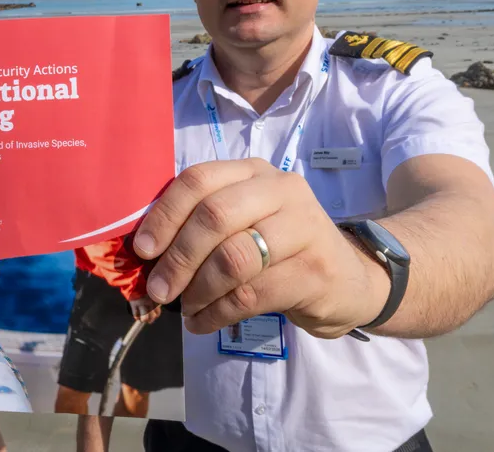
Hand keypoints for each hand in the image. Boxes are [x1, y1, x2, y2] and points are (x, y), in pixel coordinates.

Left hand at [132, 158, 388, 338]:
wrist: (351, 278)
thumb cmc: (281, 249)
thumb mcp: (245, 222)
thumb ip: (202, 226)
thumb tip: (143, 254)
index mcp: (254, 172)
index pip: (200, 179)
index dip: (164, 215)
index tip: (142, 250)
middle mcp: (282, 190)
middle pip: (214, 217)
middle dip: (177, 258)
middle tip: (158, 290)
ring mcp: (304, 228)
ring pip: (233, 259)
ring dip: (198, 290)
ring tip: (185, 309)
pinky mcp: (316, 271)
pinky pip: (252, 295)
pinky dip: (218, 314)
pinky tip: (204, 322)